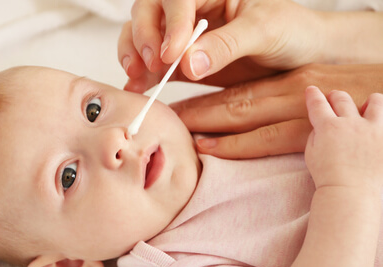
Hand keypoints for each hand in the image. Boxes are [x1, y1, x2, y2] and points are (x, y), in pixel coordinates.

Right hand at [118, 0, 324, 92]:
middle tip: (151, 63)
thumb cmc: (292, 32)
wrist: (301, 55)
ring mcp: (184, 34)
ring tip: (136, 77)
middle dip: (144, 36)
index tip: (172, 54)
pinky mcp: (182, 61)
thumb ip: (228, 44)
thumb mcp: (266, 32)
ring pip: (145, 35)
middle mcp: (193, 8)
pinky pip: (154, 64)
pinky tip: (136, 88)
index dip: (171, 23)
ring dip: (134, 54)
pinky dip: (142, 76)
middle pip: (150, 10)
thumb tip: (190, 63)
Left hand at [171, 63, 382, 158]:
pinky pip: (266, 139)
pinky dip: (234, 143)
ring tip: (171, 129)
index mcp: (293, 80)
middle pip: (231, 99)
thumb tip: (257, 121)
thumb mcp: (326, 92)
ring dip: (202, 121)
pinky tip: (208, 148)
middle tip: (159, 116)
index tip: (174, 103)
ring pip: (241, 113)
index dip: (203, 96)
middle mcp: (292, 89)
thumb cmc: (365, 99)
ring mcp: (303, 109)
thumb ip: (292, 103)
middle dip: (191, 108)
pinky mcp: (315, 131)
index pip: (238, 88)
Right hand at [304, 86, 382, 189]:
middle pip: (342, 98)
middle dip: (335, 96)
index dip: (313, 96)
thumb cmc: (327, 178)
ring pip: (376, 101)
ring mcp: (374, 130)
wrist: (351, 194)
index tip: (312, 90)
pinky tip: (378, 128)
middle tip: (333, 98)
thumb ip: (315, 136)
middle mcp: (351, 123)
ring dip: (369, 102)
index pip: (318, 104)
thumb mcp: (311, 155)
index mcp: (328, 128)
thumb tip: (321, 126)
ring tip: (367, 108)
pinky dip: (381, 122)